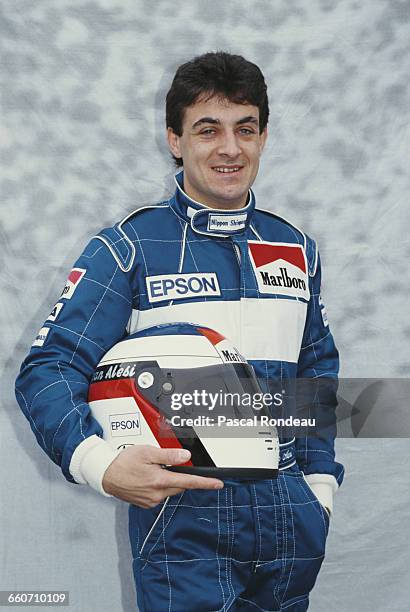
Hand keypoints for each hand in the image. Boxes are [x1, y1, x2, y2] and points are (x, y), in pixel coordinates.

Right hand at [102, 445, 223, 507]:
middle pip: (180, 486)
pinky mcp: (146, 503)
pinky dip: (159, 486)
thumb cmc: (124, 462)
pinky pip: (160, 494)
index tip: (218, 484)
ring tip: (153, 469)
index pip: (188, 483)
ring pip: (170, 490)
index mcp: (159, 480)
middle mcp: (157, 494)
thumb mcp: (147, 452)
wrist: (105, 474)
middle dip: (179, 476)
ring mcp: (151, 500)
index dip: (205, 483)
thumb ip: (168, 455)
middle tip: (167, 464)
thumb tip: (185, 457)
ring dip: (168, 480)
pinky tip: (148, 477)